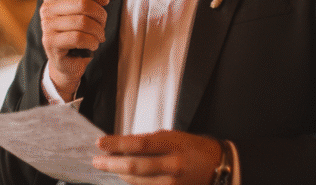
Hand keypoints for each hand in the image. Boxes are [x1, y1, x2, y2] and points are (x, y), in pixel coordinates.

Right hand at [40, 0, 120, 100]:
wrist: (67, 61)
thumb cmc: (78, 32)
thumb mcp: (89, 11)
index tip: (105, 1)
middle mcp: (46, 9)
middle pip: (82, 3)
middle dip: (100, 15)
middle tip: (102, 24)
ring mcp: (46, 26)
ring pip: (83, 22)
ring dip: (98, 31)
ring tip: (98, 36)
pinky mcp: (50, 43)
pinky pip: (79, 38)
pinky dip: (92, 42)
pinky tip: (92, 44)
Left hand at [93, 130, 221, 184]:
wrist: (218, 166)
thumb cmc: (193, 149)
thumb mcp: (173, 136)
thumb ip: (148, 141)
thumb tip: (122, 144)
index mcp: (173, 144)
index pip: (138, 144)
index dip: (116, 144)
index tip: (100, 142)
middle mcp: (173, 165)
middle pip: (135, 166)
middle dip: (112, 164)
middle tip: (97, 161)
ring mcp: (172, 183)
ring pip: (138, 182)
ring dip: (120, 175)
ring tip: (109, 168)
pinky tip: (126, 179)